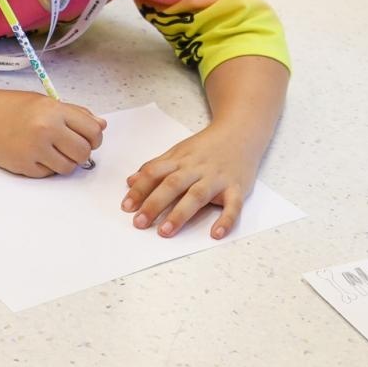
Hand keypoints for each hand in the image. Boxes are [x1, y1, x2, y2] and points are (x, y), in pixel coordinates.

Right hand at [0, 90, 105, 176]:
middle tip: (71, 147)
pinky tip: (35, 154)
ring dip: (65, 162)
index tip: (89, 139)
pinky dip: (47, 167)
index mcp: (55, 111)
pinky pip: (48, 174)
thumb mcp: (45, 102)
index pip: (92, 131)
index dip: (95, 138)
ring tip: (52, 150)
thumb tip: (101, 125)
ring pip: (68, 168)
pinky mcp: (24, 166)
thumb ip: (75, 113)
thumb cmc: (12, 107)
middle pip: (83, 153)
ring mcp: (35, 150)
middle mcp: (46, 130)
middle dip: (82, 153)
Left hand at [122, 124, 259, 238]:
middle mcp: (196, 169)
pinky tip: (216, 234)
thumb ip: (156, 167)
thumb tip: (130, 181)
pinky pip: (233, 205)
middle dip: (154, 204)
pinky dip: (226, 220)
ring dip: (180, 214)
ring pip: (197, 195)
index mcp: (180, 160)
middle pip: (173, 185)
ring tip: (165, 231)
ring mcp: (217, 178)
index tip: (126, 207)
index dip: (139, 189)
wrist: (241, 132)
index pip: (155, 173)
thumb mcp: (178, 152)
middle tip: (139, 223)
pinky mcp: (237, 188)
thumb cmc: (207, 147)